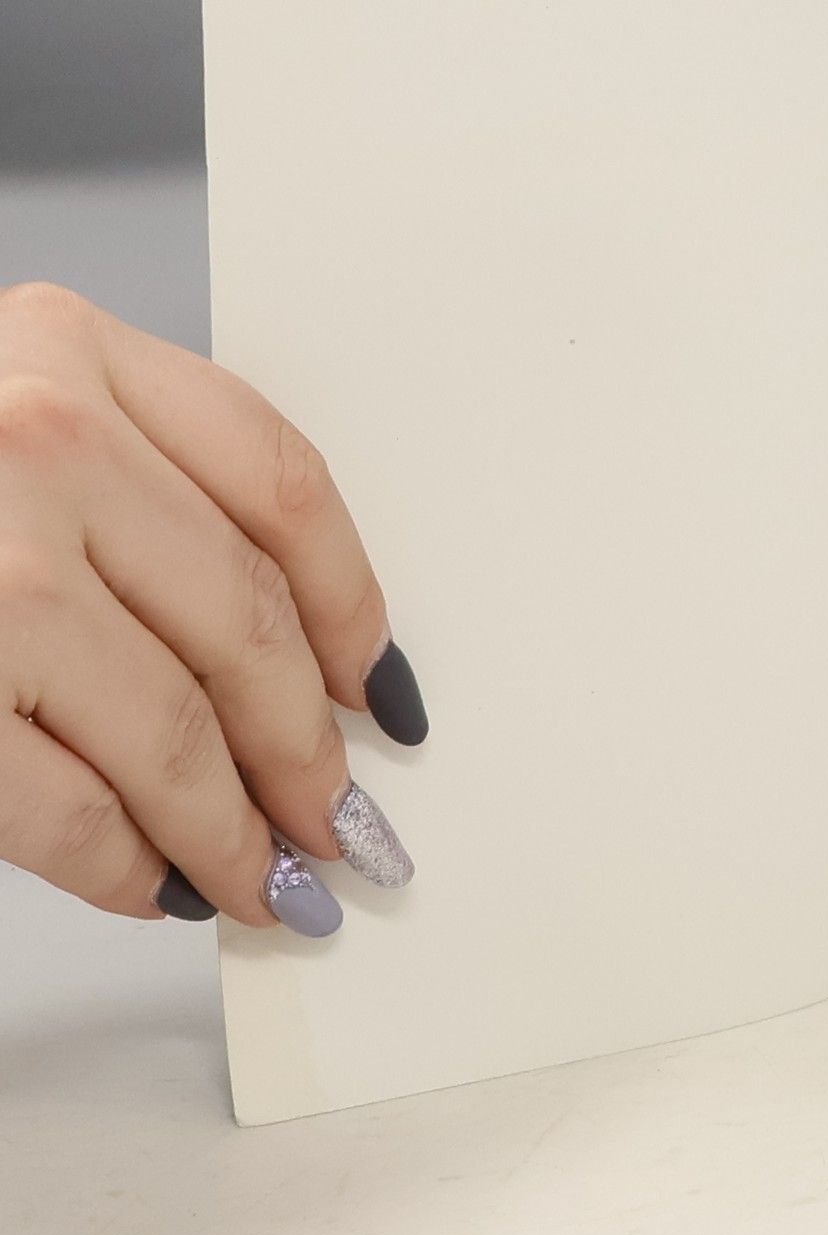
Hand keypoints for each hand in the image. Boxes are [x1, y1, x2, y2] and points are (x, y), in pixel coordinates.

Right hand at [0, 284, 422, 934]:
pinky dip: (125, 863)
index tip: (381, 688)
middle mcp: (36, 439)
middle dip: (307, 747)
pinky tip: (155, 884)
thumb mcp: (4, 408)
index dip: (355, 606)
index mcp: (74, 351)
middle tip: (341, 820)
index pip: (285, 488)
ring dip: (236, 827)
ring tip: (269, 878)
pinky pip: (60, 806)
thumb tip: (294, 660)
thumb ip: (131, 489)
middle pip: (248, 622)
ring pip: (173, 728)